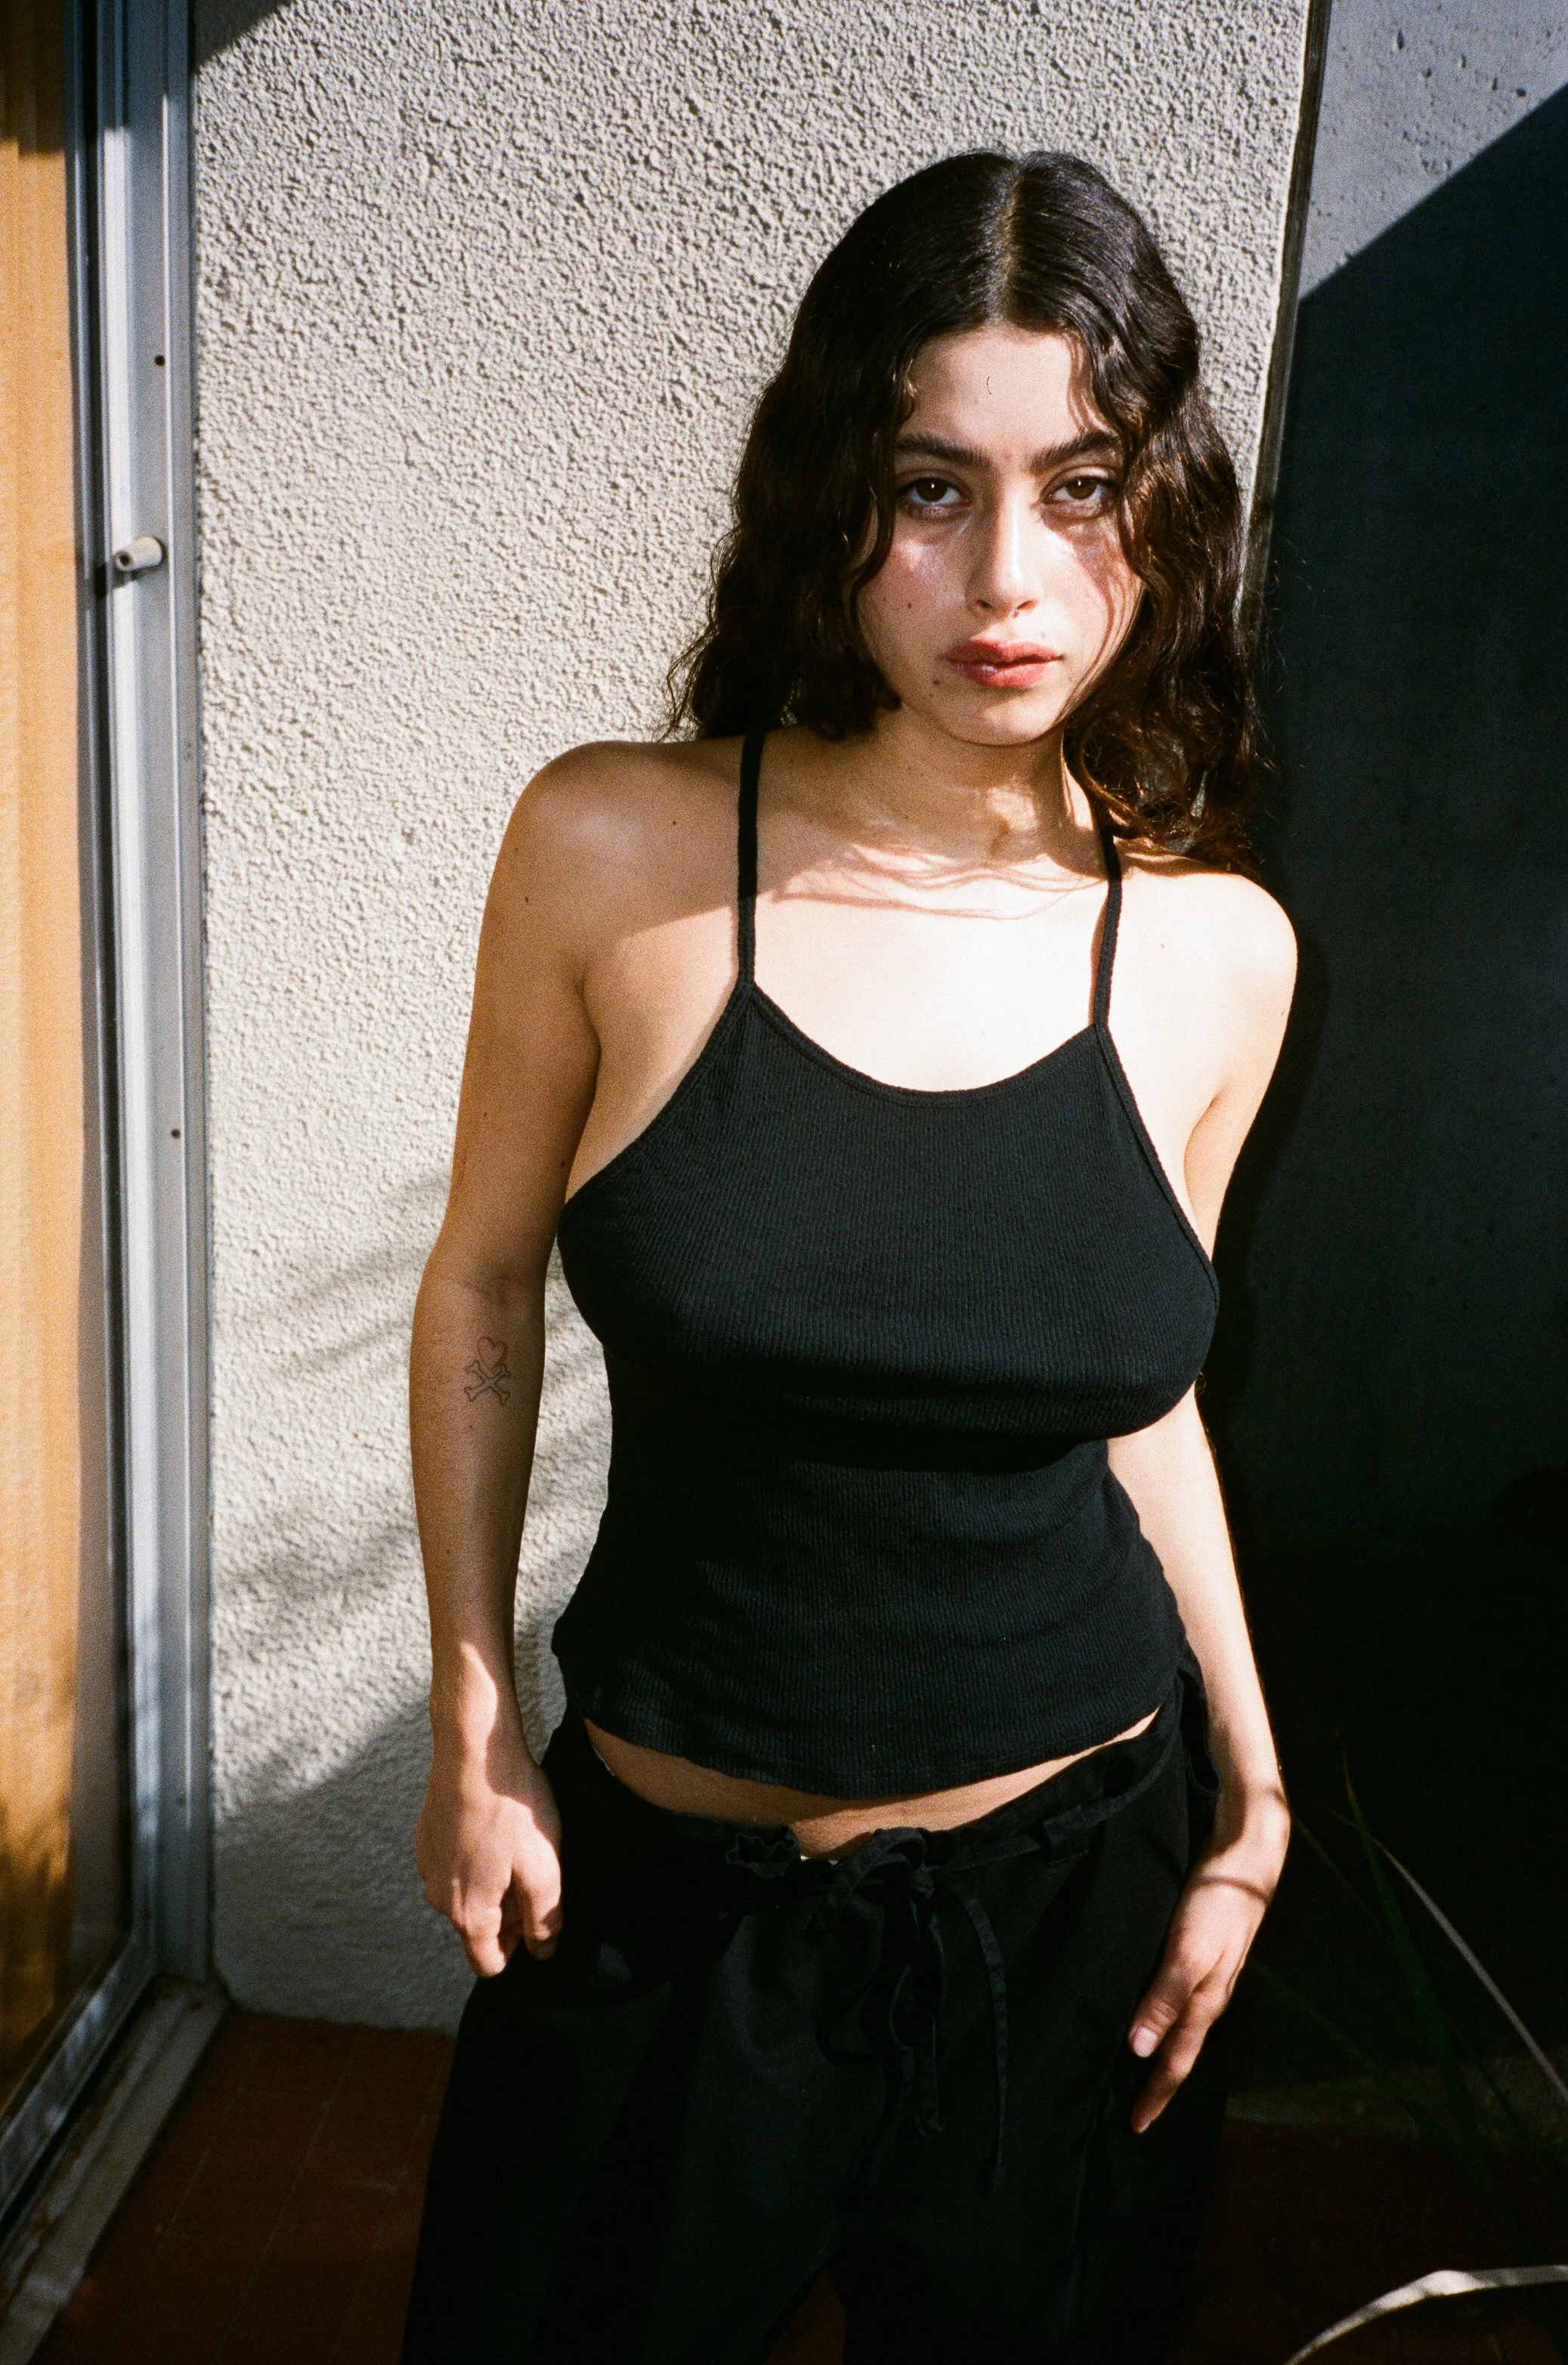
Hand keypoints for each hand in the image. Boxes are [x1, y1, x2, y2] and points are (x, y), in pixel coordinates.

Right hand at [416, 1717, 562, 1976]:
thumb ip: (544, 1918)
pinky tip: (495, 1827)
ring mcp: (428, 1865)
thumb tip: (543, 1951)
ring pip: (466, 1894)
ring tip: (516, 1843)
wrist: (474, 1749)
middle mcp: (438, 1896)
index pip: (488, 1963)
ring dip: (493, 1881)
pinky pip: (455, 1864)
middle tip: (533, 1868)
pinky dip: (476, 1856)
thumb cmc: (511, 1807)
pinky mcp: (427, 1837)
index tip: (537, 1913)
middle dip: (508, 1911)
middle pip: (478, 1928)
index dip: (519, 1947)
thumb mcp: (543, 1868)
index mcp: (467, 1912)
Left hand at [1126, 1785, 1288, 2132]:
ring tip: (1138, 2073)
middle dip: (1160, 2085)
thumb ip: (1164, 1997)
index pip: (1176, 2062)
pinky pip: (1180, 2000)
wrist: (1247, 1858)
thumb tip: (1139, 2049)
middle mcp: (1209, 1995)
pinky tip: (1153, 2015)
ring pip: (1182, 2027)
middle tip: (1135, 2114)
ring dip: (1161, 2054)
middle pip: (1181, 2051)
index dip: (1156, 2094)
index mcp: (1205, 2001)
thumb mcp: (1188, 1950)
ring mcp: (1209, 1974)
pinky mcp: (1203, 1952)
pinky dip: (1165, 2019)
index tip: (1135, 2127)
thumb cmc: (1217, 1902)